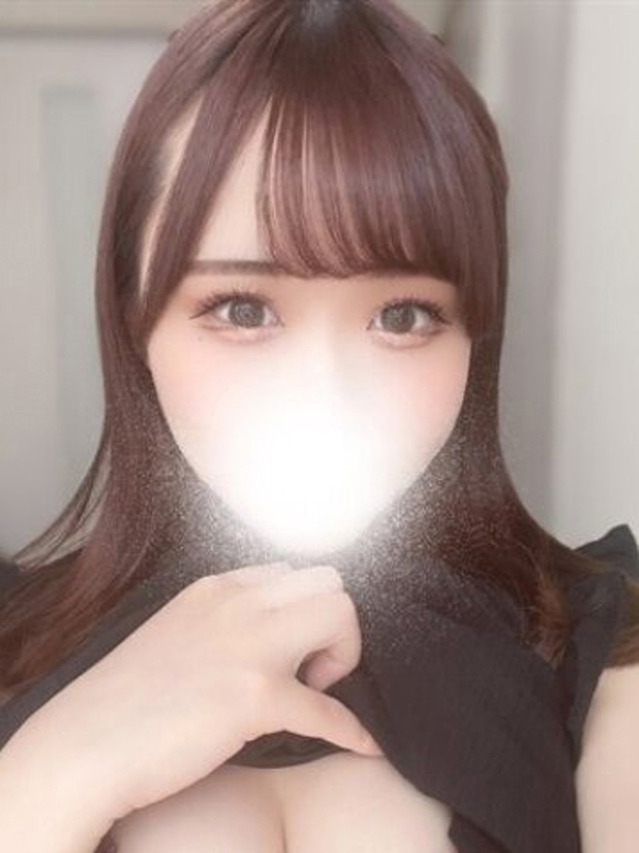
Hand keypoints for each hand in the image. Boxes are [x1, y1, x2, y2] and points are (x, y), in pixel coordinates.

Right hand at [19, 561, 380, 821]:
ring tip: (314, 690)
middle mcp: (237, 604)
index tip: (290, 649)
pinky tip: (363, 746)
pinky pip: (331, 710)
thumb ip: (217, 624)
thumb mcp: (173, 633)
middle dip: (334, 625)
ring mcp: (248, 645)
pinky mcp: (255, 697)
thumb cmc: (124, 701)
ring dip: (346, 654)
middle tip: (310, 669)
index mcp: (215, 589)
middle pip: (328, 581)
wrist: (85, 745)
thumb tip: (260, 642)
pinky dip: (353, 731)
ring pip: (342, 613)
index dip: (300, 612)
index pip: (289, 572)